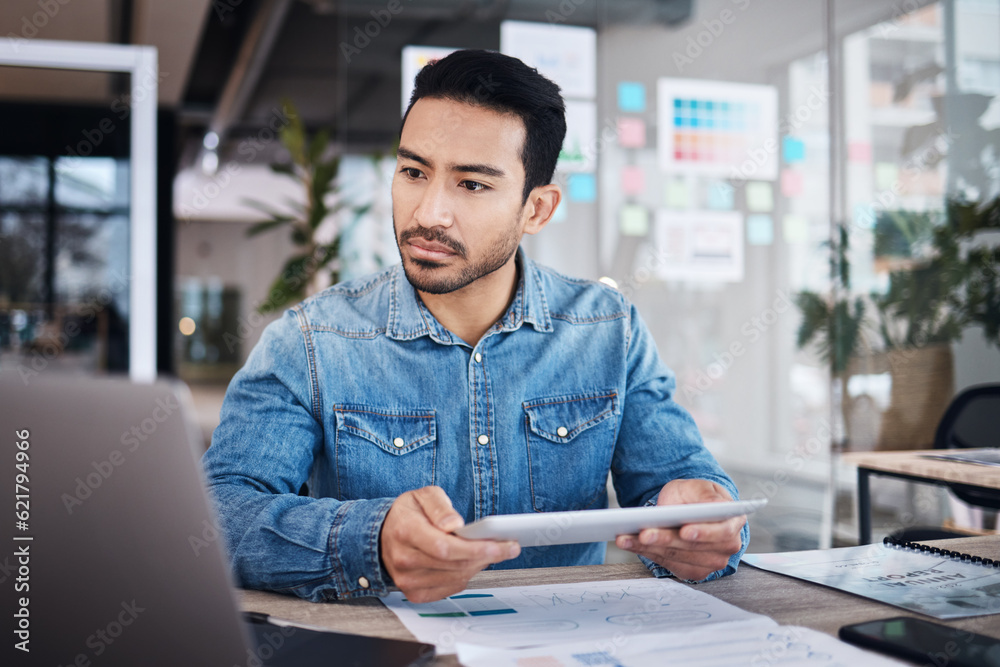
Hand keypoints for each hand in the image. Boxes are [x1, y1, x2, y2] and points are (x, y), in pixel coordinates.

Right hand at [380, 486, 520, 602]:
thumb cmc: (407, 513)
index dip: (475, 548)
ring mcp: (407, 579)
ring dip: (478, 565)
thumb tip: (454, 524)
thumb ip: (439, 506)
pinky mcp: (414, 592)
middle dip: (486, 556)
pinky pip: (450, 589)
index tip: (500, 544)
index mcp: (405, 531)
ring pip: (456, 578)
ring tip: (491, 551)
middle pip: (454, 564)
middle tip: (508, 546)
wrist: (382, 534)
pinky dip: (465, 576)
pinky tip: (471, 562)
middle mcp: (404, 559)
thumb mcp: (422, 495)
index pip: (444, 547)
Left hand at [615, 479, 744, 581]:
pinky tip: (629, 543)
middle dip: (666, 540)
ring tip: (627, 537)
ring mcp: (710, 562)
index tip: (684, 531)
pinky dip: (645, 553)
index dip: (703, 533)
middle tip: (644, 533)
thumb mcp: (698, 487)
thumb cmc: (695, 496)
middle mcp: (726, 547)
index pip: (721, 532)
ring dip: (649, 548)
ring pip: (677, 557)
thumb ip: (707, 495)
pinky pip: (667, 564)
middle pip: (693, 547)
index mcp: (732, 523)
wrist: (687, 508)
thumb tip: (713, 506)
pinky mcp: (692, 570)